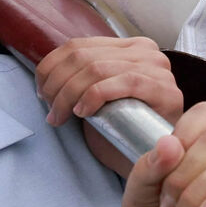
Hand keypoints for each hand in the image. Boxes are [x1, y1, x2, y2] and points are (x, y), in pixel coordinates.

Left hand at [36, 36, 182, 126]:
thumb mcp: (98, 95)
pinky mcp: (164, 89)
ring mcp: (157, 69)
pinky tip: (83, 112)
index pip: (79, 45)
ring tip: (60, 116)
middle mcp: (146, 51)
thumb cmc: (124, 129)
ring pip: (97, 69)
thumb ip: (82, 77)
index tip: (41, 91)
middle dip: (57, 84)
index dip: (51, 66)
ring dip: (69, 94)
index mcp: (128, 46)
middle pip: (84, 57)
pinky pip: (123, 82)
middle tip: (50, 110)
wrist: (154, 161)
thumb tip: (45, 73)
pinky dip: (95, 96)